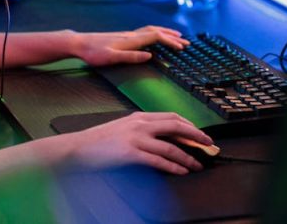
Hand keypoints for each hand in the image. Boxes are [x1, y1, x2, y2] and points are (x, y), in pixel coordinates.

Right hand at [67, 112, 214, 174]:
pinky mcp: (131, 154)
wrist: (77, 148)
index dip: (189, 125)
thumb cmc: (98, 141)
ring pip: (171, 146)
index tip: (199, 133)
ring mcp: (136, 138)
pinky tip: (181, 170)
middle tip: (209, 145)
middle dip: (196, 136)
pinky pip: (159, 160)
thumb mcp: (122, 128)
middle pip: (176, 126)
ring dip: (188, 156)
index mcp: (139, 117)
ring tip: (198, 164)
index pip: (171, 117)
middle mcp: (140, 124)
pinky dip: (174, 166)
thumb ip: (141, 129)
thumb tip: (160, 138)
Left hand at [73, 25, 188, 65]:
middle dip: (173, 37)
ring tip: (176, 36)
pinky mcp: (123, 36)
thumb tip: (149, 56)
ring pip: (151, 30)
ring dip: (166, 33)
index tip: (181, 48)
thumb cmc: (93, 53)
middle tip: (186, 43)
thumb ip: (131, 57)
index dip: (170, 41)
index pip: (156, 37)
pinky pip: (145, 32)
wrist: (79, 43)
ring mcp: (128, 34)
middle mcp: (131, 35)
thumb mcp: (111, 58)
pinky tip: (155, 37)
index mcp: (131, 40)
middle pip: (157, 32)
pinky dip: (156, 33)